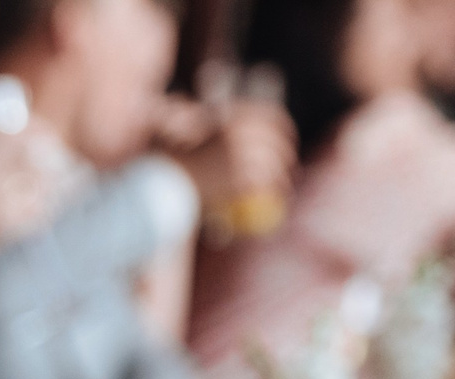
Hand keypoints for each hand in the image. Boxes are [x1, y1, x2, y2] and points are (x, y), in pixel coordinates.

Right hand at [168, 98, 295, 213]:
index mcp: (233, 116)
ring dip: (286, 174)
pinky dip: (277, 189)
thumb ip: (193, 114)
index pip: (271, 116)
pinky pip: (269, 183)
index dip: (284, 128)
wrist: (163, 181)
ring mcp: (243, 153)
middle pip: (278, 141)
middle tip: (291, 166)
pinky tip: (280, 196)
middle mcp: (242, 131)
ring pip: (277, 164)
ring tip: (288, 186)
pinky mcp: (243, 176)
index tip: (287, 139)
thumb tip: (193, 105)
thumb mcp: (181, 127)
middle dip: (288, 153)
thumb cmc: (166, 158)